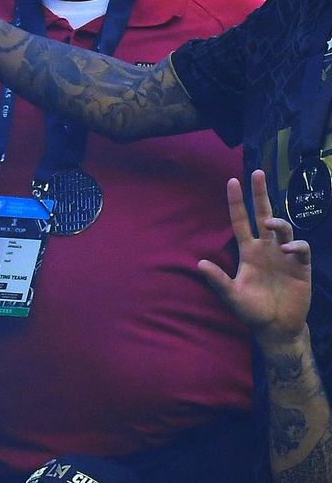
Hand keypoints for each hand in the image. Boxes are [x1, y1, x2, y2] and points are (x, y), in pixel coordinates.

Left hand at [198, 170, 311, 352]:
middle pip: (262, 213)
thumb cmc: (252, 310)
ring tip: (271, 224)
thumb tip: (200, 263)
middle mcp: (266, 248)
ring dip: (278, 221)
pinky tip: (288, 249)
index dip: (236, 201)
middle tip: (257, 172)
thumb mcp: (232, 295)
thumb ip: (218, 280)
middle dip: (260, 193)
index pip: (241, 220)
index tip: (232, 181)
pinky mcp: (300, 267)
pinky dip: (295, 244)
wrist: (276, 328)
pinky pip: (300, 248)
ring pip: (283, 227)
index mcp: (248, 250)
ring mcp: (284, 255)